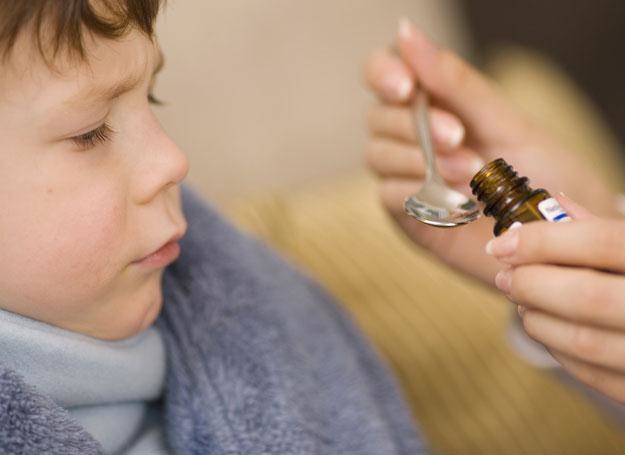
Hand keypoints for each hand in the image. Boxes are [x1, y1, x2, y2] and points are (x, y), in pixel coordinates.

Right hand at [364, 19, 615, 283]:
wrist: (555, 233)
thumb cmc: (536, 170)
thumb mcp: (504, 120)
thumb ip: (454, 81)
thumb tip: (405, 31)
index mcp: (433, 102)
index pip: (382, 73)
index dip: (383, 74)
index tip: (407, 87)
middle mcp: (411, 136)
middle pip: (376, 117)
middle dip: (414, 125)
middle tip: (459, 137)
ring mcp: (406, 175)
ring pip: (376, 155)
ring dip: (419, 161)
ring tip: (469, 174)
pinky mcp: (407, 213)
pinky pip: (388, 195)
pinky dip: (418, 194)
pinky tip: (456, 202)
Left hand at [487, 195, 624, 402]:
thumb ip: (607, 229)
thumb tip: (553, 205)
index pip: (600, 241)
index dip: (542, 241)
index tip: (502, 245)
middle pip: (586, 294)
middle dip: (531, 284)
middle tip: (506, 277)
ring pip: (584, 340)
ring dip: (538, 320)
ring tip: (523, 303)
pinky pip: (594, 375)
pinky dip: (559, 350)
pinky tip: (549, 329)